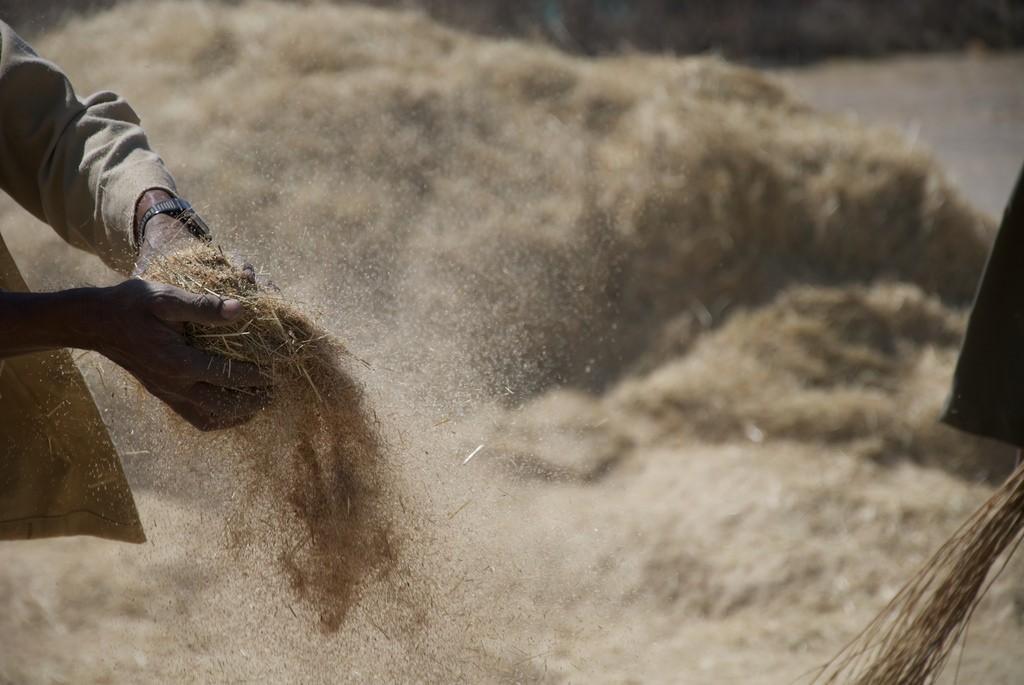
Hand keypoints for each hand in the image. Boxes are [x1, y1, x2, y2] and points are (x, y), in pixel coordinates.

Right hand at [89, 279, 270, 430]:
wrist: (94, 321)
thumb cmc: (132, 304)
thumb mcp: (166, 296)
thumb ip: (203, 305)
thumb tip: (240, 308)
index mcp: (179, 362)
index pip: (230, 376)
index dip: (258, 375)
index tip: (278, 368)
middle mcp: (174, 385)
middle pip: (224, 406)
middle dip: (254, 400)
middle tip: (276, 390)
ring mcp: (167, 393)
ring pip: (209, 419)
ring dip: (238, 414)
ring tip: (260, 402)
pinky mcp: (162, 394)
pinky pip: (194, 418)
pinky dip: (217, 418)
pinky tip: (231, 408)